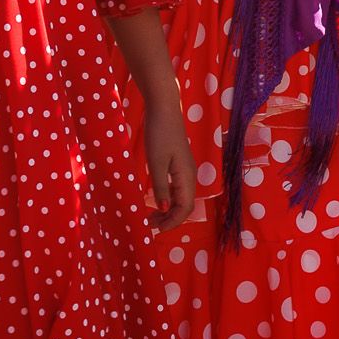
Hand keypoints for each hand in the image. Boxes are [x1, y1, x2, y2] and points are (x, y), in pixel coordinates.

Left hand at [144, 100, 201, 229]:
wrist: (163, 107)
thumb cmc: (159, 133)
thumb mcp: (156, 162)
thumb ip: (161, 187)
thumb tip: (164, 210)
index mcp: (186, 176)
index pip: (185, 209)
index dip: (172, 223)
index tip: (154, 230)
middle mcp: (189, 175)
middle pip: (184, 206)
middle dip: (168, 219)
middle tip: (148, 225)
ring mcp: (185, 169)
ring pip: (180, 198)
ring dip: (167, 210)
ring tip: (150, 216)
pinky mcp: (178, 164)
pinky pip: (176, 188)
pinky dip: (166, 199)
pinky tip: (153, 199)